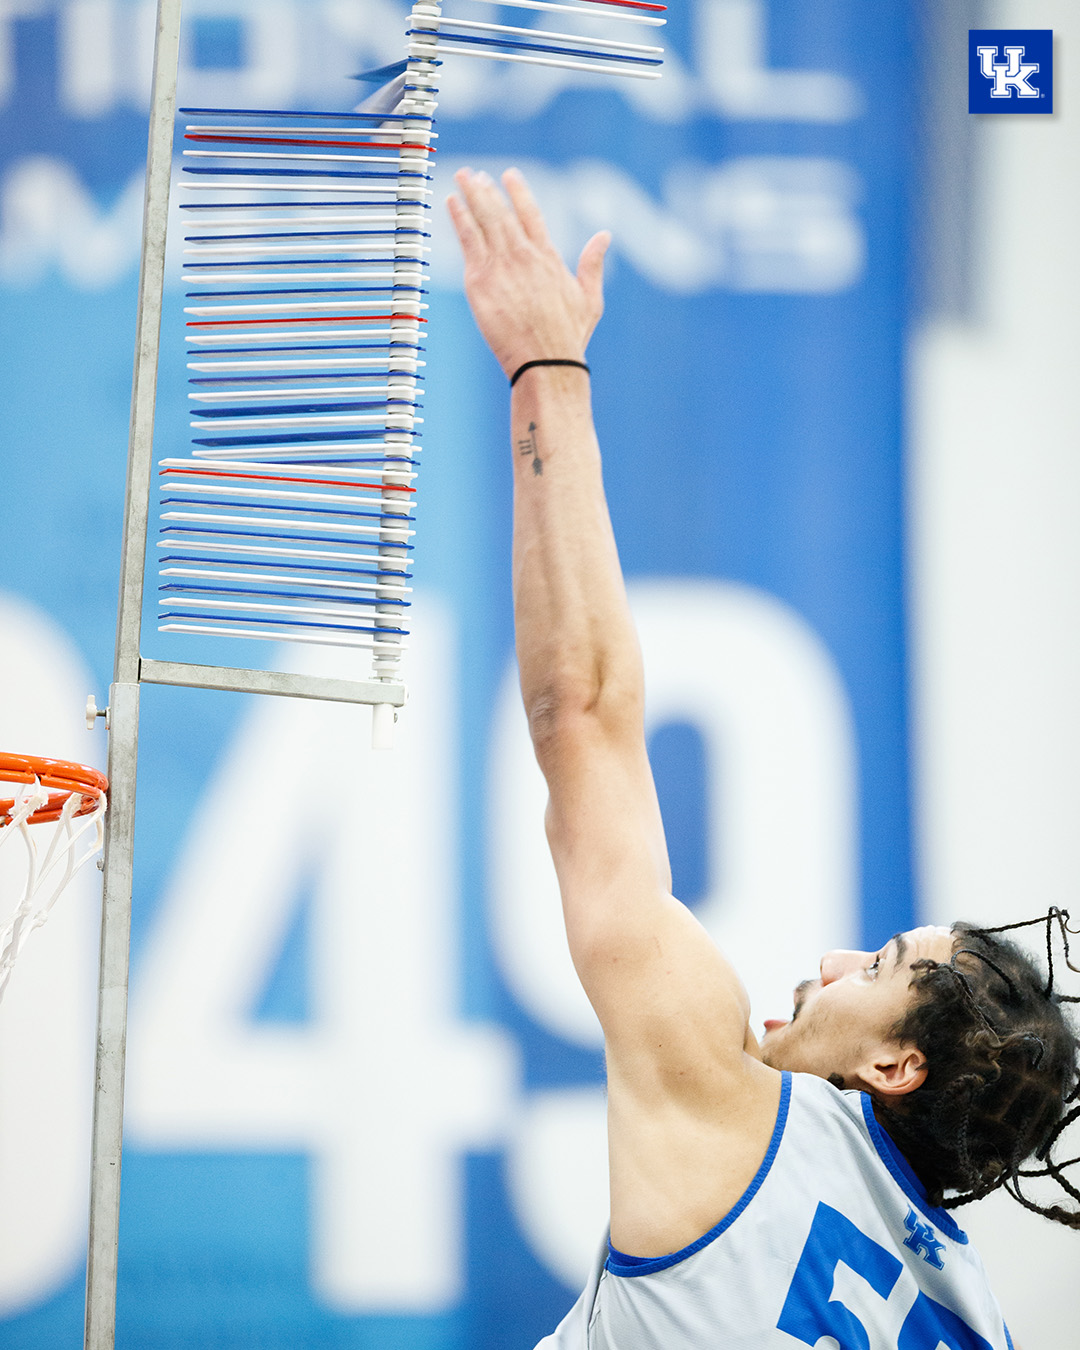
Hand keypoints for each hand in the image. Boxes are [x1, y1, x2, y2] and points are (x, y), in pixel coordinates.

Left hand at [447, 167, 609, 377]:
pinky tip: (452, 202)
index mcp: (549, 258)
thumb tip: (605, 236)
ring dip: (471, 196)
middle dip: (487, 190)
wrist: (546, 362)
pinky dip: (460, 218)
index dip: (519, 192)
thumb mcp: (590, 299)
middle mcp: (524, 255)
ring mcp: (501, 265)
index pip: (531, 215)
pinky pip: (468, 240)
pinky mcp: (480, 280)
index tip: (509, 175)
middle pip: (502, 213)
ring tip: (462, 177)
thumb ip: (593, 264)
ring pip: (483, 220)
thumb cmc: (568, 339)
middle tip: (475, 174)